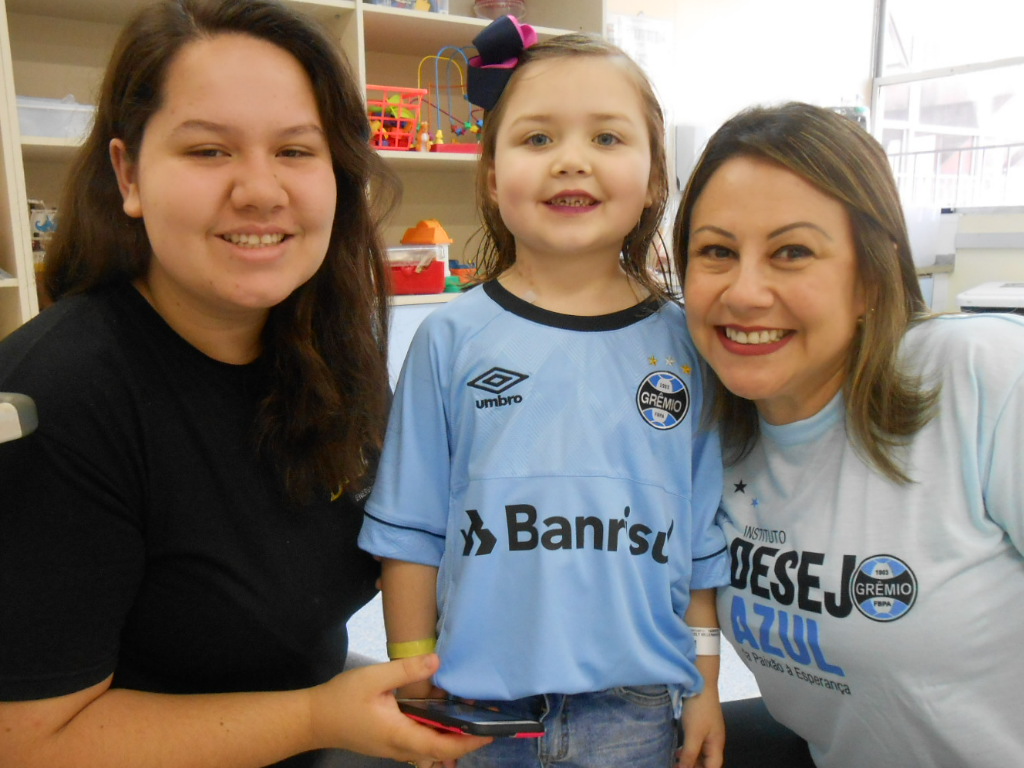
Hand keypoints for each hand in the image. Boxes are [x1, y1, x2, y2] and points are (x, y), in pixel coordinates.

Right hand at [308, 654, 490, 762]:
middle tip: (487, 724)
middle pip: (439, 753)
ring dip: (450, 741)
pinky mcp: (388, 744)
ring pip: (429, 753)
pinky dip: (435, 738)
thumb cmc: (342, 698)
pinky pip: (419, 747)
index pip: (440, 745)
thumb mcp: (374, 678)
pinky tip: (441, 720)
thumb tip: (437, 661)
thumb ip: (406, 670)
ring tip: (469, 721)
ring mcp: (393, 749)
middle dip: (465, 742)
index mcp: (399, 735)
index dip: (466, 741)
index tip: (488, 733)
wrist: (313, 718)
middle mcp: (400, 748)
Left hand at [675, 691, 724, 767]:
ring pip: (700, 752)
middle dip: (695, 767)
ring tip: (676, 763)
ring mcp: (707, 732)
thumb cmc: (699, 708)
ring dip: (690, 760)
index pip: (713, 766)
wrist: (700, 682)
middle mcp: (714, 740)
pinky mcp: (700, 724)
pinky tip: (678, 751)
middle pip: (707, 761)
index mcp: (716, 744)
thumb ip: (690, 754)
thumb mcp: (694, 733)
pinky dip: (688, 750)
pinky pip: (695, 743)